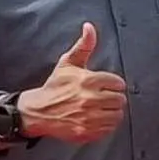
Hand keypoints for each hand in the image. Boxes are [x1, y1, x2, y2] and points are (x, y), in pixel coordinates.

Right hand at [16, 22, 128, 144]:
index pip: (118, 84)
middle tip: (104, 98)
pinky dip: (106, 125)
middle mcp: (90, 99)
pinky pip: (109, 129)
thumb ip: (84, 45)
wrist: (38, 111)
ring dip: (112, 112)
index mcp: (88, 81)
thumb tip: (89, 27)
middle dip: (114, 98)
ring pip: (117, 115)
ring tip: (101, 108)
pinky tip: (96, 119)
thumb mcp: (68, 63)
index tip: (106, 86)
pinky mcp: (86, 132)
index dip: (114, 84)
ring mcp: (88, 117)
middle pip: (120, 100)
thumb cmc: (56, 86)